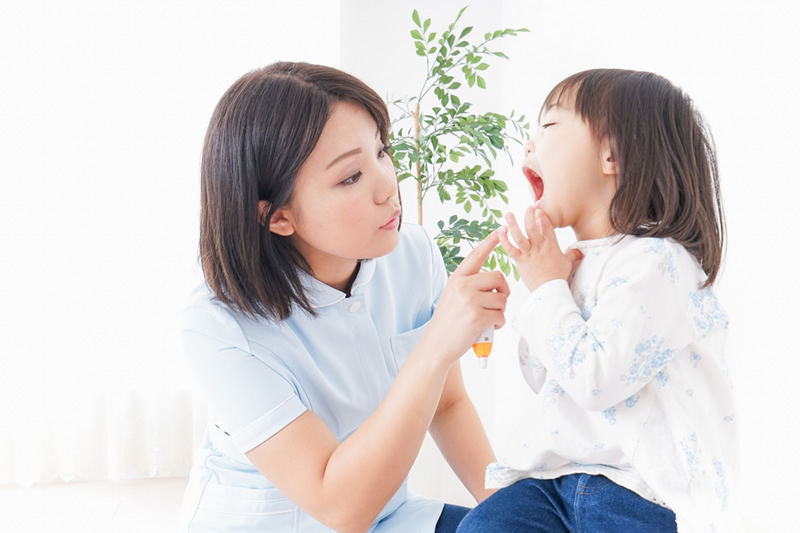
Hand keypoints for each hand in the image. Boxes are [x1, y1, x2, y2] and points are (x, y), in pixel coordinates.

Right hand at [424, 231, 509, 363]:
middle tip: (496, 305)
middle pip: (498, 277)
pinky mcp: (477, 315)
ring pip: (502, 298)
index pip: (477, 255)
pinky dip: (498, 323)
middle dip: (503, 292)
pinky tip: (488, 329)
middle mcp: (462, 285)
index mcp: (457, 278)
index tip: (501, 229)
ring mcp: (469, 299)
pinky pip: (501, 315)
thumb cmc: (448, 324)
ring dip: (500, 312)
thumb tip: (495, 284)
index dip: (490, 241)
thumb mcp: (453, 297)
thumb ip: (470, 286)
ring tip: (488, 320)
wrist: (436, 346)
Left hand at [499, 207, 582, 291]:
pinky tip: (500, 232)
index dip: (542, 216)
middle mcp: (539, 247)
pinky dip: (504, 240)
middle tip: (527, 208)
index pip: (547, 226)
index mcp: (551, 245)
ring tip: (508, 214)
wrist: (549, 290)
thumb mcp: (568, 263)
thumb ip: (572, 254)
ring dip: (513, 224)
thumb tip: (579, 251)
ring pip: (519, 235)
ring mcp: (529, 253)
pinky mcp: (520, 261)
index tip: (538, 209)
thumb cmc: (558, 277)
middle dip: (529, 215)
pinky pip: (510, 249)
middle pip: (532, 227)